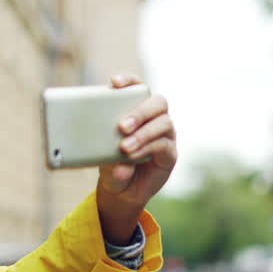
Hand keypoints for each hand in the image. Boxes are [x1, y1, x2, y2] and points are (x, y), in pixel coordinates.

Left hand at [96, 74, 175, 244]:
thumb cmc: (111, 165)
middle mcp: (154, 117)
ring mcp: (165, 134)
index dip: (129, 81)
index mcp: (136, 109)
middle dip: (140, 112)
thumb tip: (118, 166)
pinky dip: (146, 148)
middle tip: (122, 126)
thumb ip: (107, 159)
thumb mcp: (102, 159)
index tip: (114, 83)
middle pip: (157, 102)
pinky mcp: (170, 152)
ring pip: (163, 122)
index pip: (137, 86)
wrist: (122, 190)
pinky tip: (132, 156)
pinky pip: (163, 144)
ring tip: (124, 147)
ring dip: (143, 133)